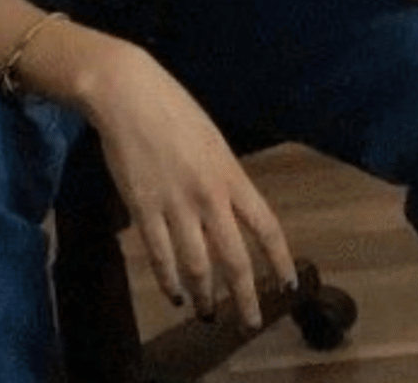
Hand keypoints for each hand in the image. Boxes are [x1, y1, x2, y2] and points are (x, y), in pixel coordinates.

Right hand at [81, 42, 296, 327]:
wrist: (129, 95)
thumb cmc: (174, 110)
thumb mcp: (213, 141)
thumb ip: (224, 179)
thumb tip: (233, 214)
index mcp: (230, 175)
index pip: (266, 227)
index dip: (279, 261)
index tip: (288, 285)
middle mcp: (208, 196)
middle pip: (234, 259)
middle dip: (244, 297)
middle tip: (250, 323)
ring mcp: (174, 205)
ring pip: (196, 266)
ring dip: (204, 296)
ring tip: (208, 314)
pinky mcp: (142, 209)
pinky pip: (159, 256)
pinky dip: (169, 280)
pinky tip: (175, 293)